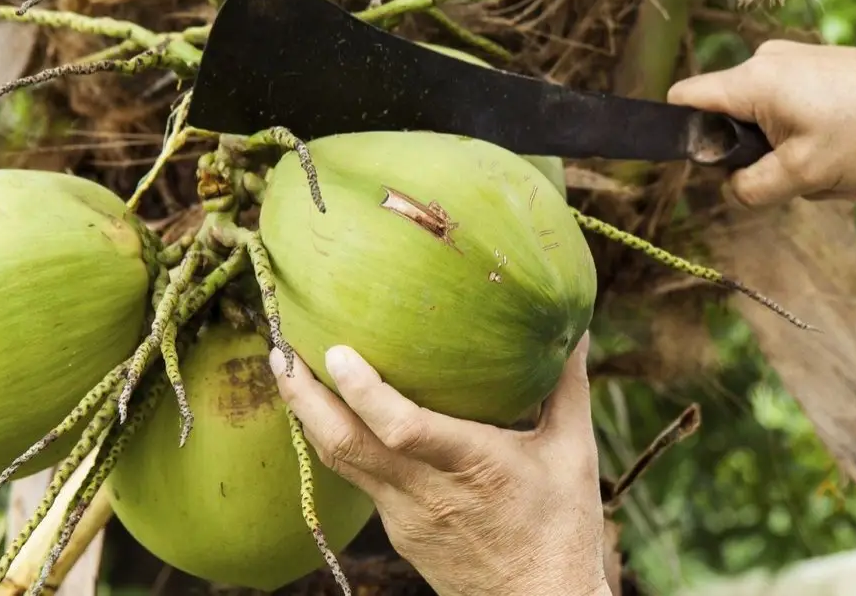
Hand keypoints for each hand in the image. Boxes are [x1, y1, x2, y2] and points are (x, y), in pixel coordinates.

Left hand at [269, 334, 608, 595]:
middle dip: (304, 397)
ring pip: (341, 462)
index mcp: (474, 467)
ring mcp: (405, 516)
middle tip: (279, 351)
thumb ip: (568, 386)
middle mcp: (428, 492)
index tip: (334, 351)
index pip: (402, 428)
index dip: (363, 391)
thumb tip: (576, 325)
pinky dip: (337, 440)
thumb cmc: (563, 528)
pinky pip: (359, 478)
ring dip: (309, 416)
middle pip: (346, 445)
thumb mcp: (575, 453)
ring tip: (287, 371)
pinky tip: (330, 411)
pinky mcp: (398, 530)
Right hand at [667, 40, 855, 208]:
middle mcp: (766, 63)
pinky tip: (844, 158)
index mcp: (753, 81)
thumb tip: (731, 188)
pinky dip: (809, 143)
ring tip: (834, 172)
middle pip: (730, 122)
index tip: (712, 165)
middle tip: (797, 179)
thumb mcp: (803, 174)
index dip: (683, 135)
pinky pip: (790, 114)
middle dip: (758, 160)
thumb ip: (750, 188)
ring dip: (791, 159)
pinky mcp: (814, 70)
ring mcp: (792, 64)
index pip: (684, 100)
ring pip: (765, 126)